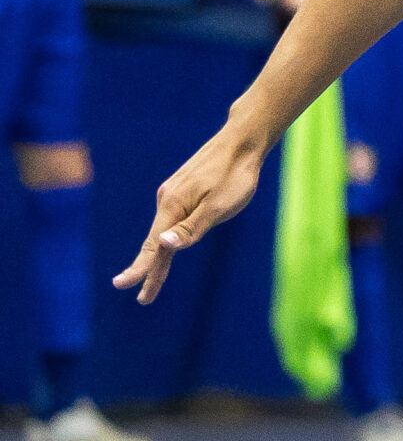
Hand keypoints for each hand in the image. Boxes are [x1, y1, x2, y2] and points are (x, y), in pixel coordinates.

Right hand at [114, 115, 269, 304]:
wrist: (242, 141)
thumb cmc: (236, 176)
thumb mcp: (219, 208)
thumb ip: (191, 229)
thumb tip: (162, 245)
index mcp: (173, 206)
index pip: (152, 246)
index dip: (140, 269)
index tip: (121, 285)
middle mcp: (167, 199)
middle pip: (156, 242)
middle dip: (151, 271)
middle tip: (144, 299)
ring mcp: (174, 193)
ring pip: (164, 230)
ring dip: (159, 256)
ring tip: (154, 280)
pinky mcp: (183, 189)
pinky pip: (173, 219)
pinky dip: (168, 237)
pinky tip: (171, 241)